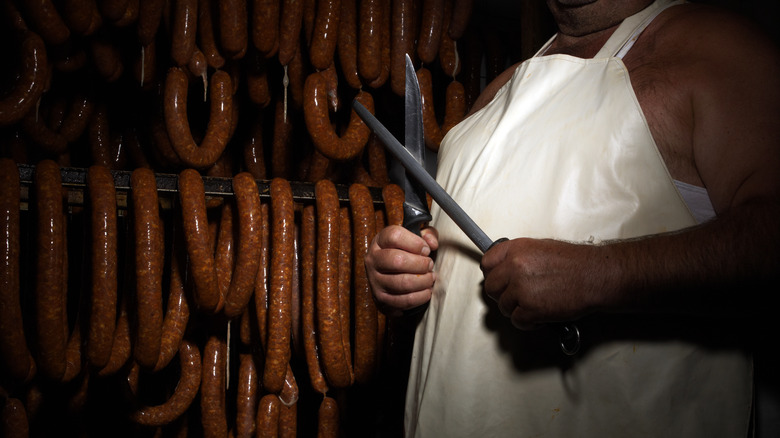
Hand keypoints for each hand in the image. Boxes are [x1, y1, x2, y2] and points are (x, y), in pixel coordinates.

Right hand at [365, 225, 437, 315]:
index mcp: (380, 241)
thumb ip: (427, 235)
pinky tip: (426, 290)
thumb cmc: (406, 254)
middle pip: (398, 260)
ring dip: (423, 281)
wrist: (389, 278)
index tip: (426, 250)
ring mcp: (375, 280)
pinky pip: (404, 300)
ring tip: (430, 278)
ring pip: (403, 282)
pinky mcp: (381, 299)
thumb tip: (432, 244)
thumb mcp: (415, 238)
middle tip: (430, 265)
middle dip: (421, 264)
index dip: (415, 243)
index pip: (394, 236)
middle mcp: (373, 260)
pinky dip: (421, 296)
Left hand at [481, 238, 599, 329]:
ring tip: (533, 305)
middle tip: (515, 296)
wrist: (595, 276)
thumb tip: (506, 269)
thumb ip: (519, 257)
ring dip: (516, 309)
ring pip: (503, 306)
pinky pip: (517, 321)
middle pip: (491, 287)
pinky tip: (539, 316)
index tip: (497, 279)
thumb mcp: (541, 248)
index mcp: (516, 250)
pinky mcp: (529, 309)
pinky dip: (527, 323)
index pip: (487, 263)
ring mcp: (520, 289)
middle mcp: (514, 267)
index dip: (491, 274)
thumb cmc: (575, 263)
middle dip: (502, 294)